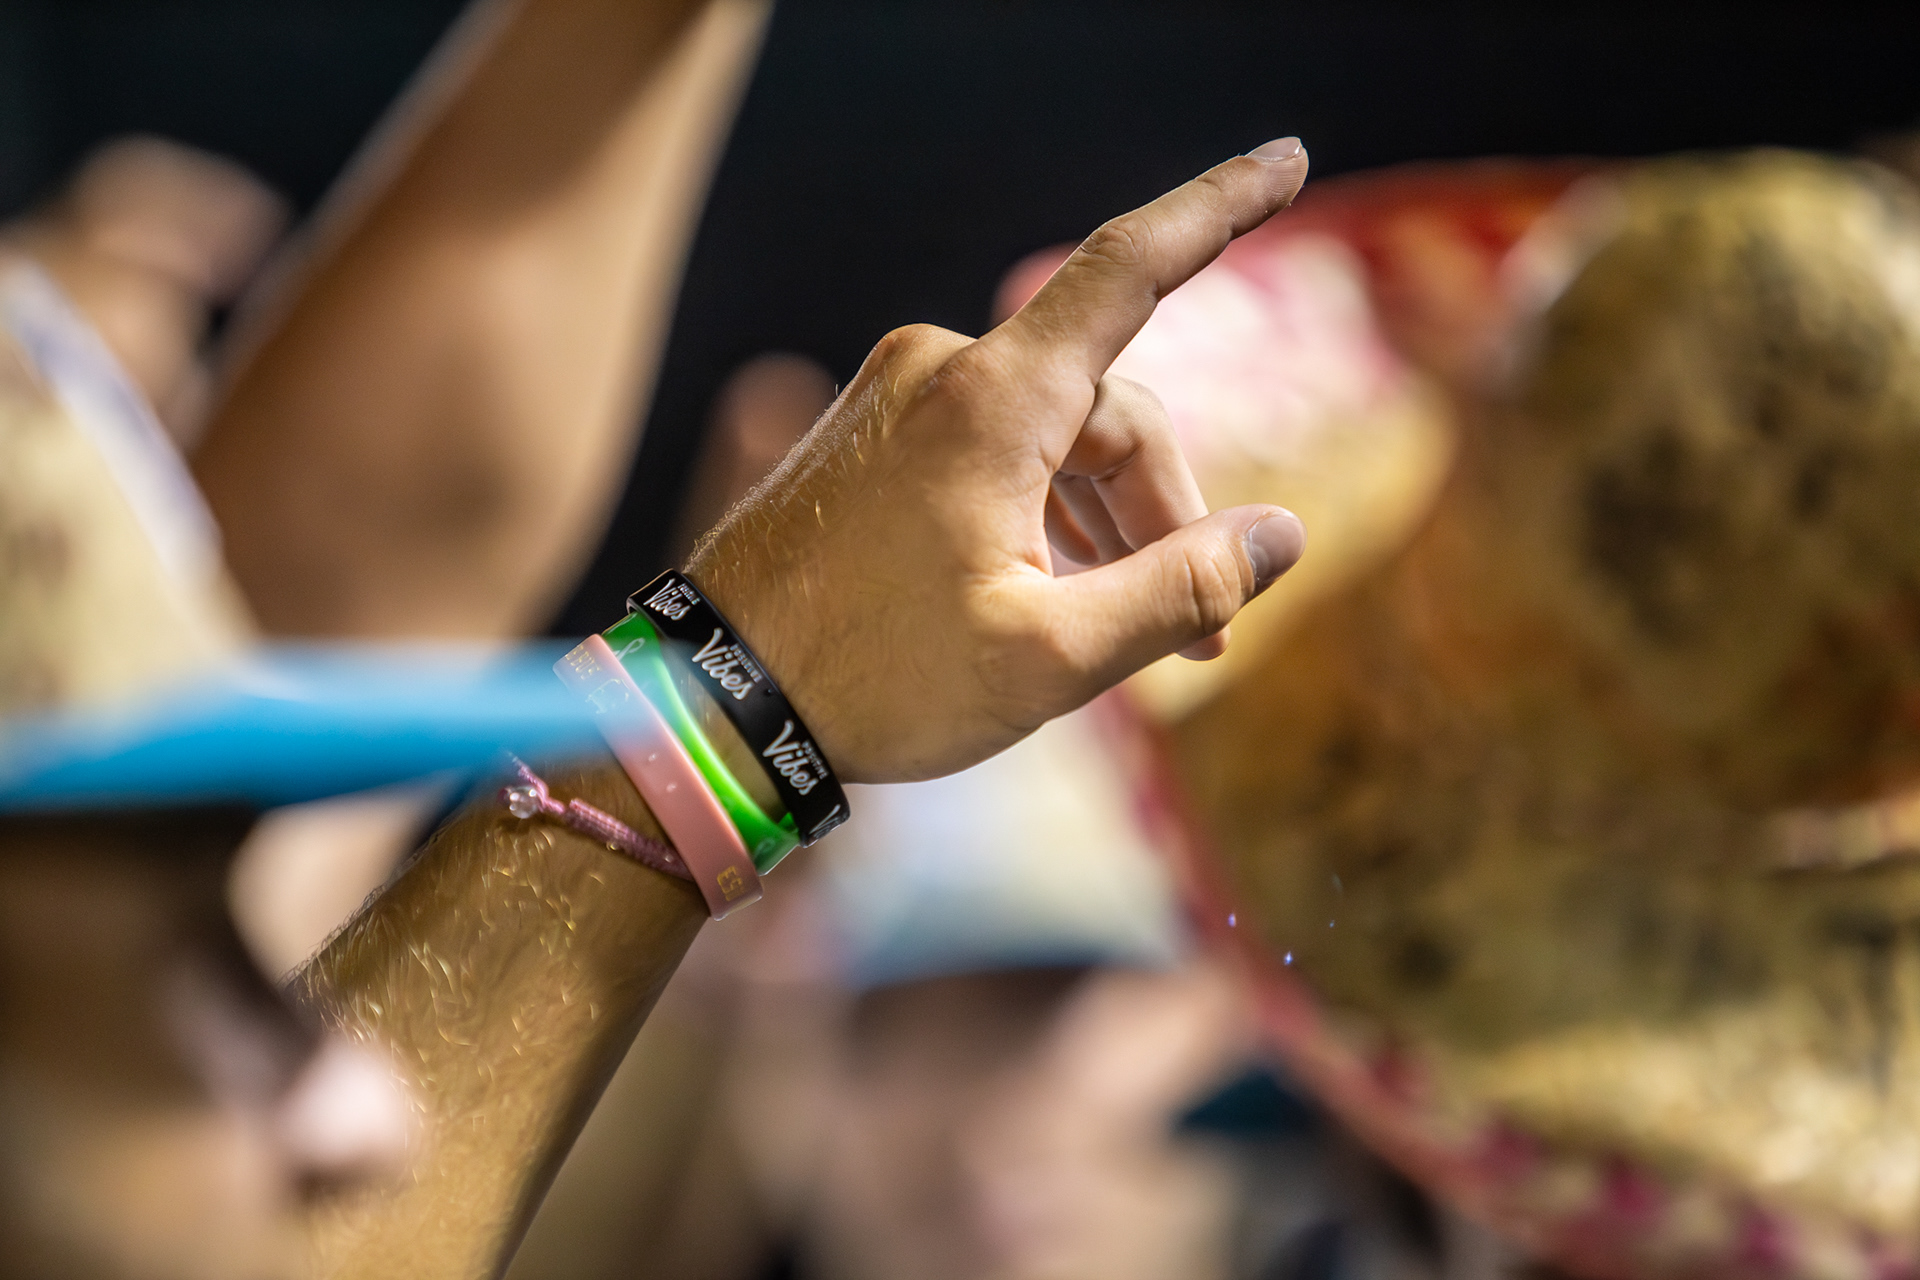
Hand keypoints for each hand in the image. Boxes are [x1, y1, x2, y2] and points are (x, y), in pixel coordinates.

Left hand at [689, 139, 1311, 782]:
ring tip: (1122, 636)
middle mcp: (942, 373)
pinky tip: (1049, 595)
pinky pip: (992, 453)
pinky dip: (1039, 514)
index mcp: (992, 400)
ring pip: (1053, 440)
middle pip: (1109, 413)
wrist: (709, 705)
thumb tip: (1283, 536)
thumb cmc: (875, 681)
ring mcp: (896, 401)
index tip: (1288, 155)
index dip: (1221, 206)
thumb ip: (1181, 590)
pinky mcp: (870, 439)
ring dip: (1103, 526)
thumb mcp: (1051, 656)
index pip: (1131, 268)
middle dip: (1163, 517)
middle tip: (1199, 640)